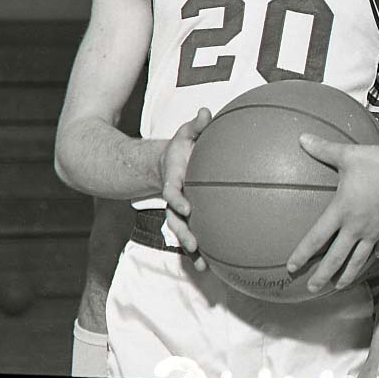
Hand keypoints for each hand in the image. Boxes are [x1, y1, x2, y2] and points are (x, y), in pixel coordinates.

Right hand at [160, 108, 210, 269]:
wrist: (168, 163)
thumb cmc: (182, 146)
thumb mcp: (186, 133)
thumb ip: (196, 124)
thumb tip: (206, 111)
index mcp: (173, 180)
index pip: (172, 193)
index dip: (177, 200)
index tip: (186, 208)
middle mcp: (175, 199)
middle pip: (174, 220)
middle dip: (183, 233)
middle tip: (193, 245)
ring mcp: (179, 211)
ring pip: (182, 232)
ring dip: (190, 248)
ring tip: (202, 266)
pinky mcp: (188, 217)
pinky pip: (193, 234)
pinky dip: (199, 251)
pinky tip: (210, 266)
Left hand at [286, 135, 378, 294]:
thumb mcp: (349, 155)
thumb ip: (323, 149)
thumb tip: (302, 138)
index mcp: (342, 211)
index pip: (317, 238)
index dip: (303, 254)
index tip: (292, 267)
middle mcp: (356, 227)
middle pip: (335, 258)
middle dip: (322, 276)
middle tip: (311, 288)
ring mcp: (374, 233)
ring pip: (357, 261)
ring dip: (346, 276)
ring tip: (337, 286)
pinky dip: (372, 258)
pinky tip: (369, 262)